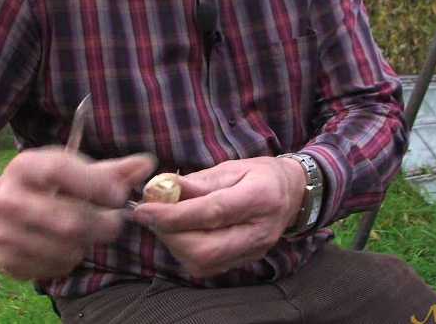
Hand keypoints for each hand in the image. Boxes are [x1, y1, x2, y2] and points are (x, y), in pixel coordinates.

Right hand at [0, 147, 155, 279]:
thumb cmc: (47, 186)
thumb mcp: (74, 170)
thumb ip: (112, 171)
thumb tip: (146, 164)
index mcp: (25, 167)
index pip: (60, 172)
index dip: (95, 185)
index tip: (119, 196)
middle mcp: (8, 200)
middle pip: (70, 221)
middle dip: (102, 225)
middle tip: (114, 222)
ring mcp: (4, 234)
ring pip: (67, 248)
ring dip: (88, 243)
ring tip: (87, 231)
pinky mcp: (8, 261)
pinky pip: (57, 266)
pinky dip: (71, 258)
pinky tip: (68, 245)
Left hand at [133, 157, 305, 277]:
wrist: (292, 194)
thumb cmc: (259, 175)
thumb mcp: (231, 167)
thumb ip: (197, 181)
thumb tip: (160, 189)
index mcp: (259, 198)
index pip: (212, 213)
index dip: (173, 214)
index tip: (143, 209)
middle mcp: (259, 231)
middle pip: (205, 249)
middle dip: (170, 234)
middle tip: (154, 215)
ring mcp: (254, 251)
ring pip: (203, 263)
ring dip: (175, 244)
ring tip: (168, 222)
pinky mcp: (245, 262)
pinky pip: (207, 268)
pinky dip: (186, 253)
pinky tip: (184, 233)